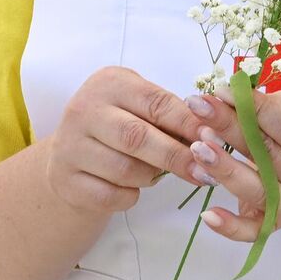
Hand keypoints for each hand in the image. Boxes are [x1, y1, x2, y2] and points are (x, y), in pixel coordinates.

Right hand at [43, 66, 210, 215]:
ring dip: (149, 177)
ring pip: (125, 170)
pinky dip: (129, 196)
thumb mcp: (138, 107)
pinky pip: (111, 195)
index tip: (216, 141)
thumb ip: (170, 113)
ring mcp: (69, 145)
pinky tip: (129, 187)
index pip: (155, 102)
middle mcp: (83, 109)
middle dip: (177, 157)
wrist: (68, 157)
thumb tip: (214, 130)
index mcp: (108, 83)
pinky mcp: (65, 179)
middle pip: (138, 136)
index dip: (189, 123)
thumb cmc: (117, 127)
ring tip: (154, 174)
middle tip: (208, 173)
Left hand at [187, 90, 280, 239]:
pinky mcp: (276, 222)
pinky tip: (208, 215)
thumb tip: (232, 95)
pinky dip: (230, 227)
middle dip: (228, 128)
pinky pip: (252, 230)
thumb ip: (273, 105)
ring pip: (255, 189)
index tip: (220, 91)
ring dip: (224, 169)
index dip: (252, 107)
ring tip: (196, 147)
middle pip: (265, 153)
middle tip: (197, 108)